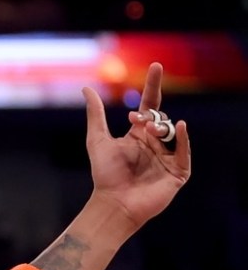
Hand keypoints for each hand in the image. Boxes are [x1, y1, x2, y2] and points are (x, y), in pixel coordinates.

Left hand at [82, 61, 190, 227]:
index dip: (153, 86)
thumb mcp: (98, 139)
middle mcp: (154, 144)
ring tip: (149, 130)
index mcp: (138, 135)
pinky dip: (183, 139)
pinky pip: (184, 152)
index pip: (149, 105)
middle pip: (160, 118)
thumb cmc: (104, 174)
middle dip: (151, 116)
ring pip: (172, 133)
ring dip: (161, 128)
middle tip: (137, 120)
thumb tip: (86, 88)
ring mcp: (167, 158)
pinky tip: (181, 127)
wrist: (113, 203)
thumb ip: (96, 113)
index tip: (156, 66)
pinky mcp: (177, 172)